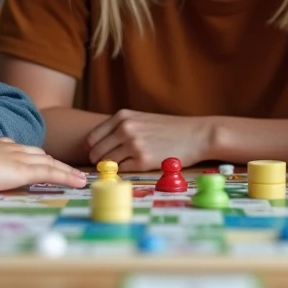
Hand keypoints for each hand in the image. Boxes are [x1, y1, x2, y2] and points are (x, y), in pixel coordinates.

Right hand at [0, 138, 87, 194]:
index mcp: (0, 145)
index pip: (25, 151)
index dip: (38, 157)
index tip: (46, 162)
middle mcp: (14, 148)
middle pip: (42, 155)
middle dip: (57, 163)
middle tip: (71, 170)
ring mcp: (21, 158)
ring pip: (51, 163)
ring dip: (67, 170)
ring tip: (81, 178)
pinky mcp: (25, 170)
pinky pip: (52, 173)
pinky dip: (68, 177)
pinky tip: (79, 182)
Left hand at [85, 109, 213, 170]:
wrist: (196, 135)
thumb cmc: (169, 129)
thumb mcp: (141, 119)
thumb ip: (120, 128)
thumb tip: (98, 146)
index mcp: (122, 116)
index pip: (92, 138)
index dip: (93, 149)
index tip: (100, 155)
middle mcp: (125, 129)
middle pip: (96, 152)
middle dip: (100, 161)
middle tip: (110, 165)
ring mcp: (133, 145)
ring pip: (108, 163)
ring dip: (114, 167)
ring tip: (128, 164)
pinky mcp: (143, 161)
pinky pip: (123, 170)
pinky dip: (126, 171)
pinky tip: (138, 166)